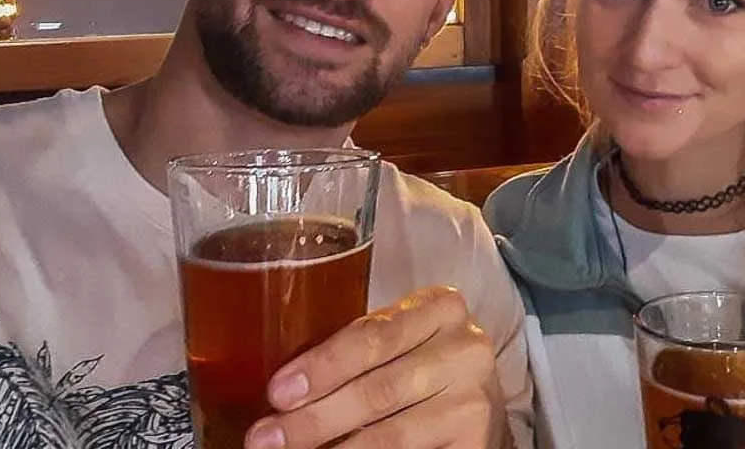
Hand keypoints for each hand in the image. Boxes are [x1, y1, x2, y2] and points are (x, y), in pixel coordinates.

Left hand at [245, 286, 510, 448]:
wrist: (477, 406)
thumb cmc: (422, 365)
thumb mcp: (401, 341)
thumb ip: (358, 350)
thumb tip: (281, 388)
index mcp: (441, 308)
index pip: (375, 335)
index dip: (323, 366)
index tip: (277, 392)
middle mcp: (466, 349)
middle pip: (379, 388)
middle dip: (315, 417)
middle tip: (268, 436)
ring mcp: (475, 399)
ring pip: (391, 434)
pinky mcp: (475, 442)